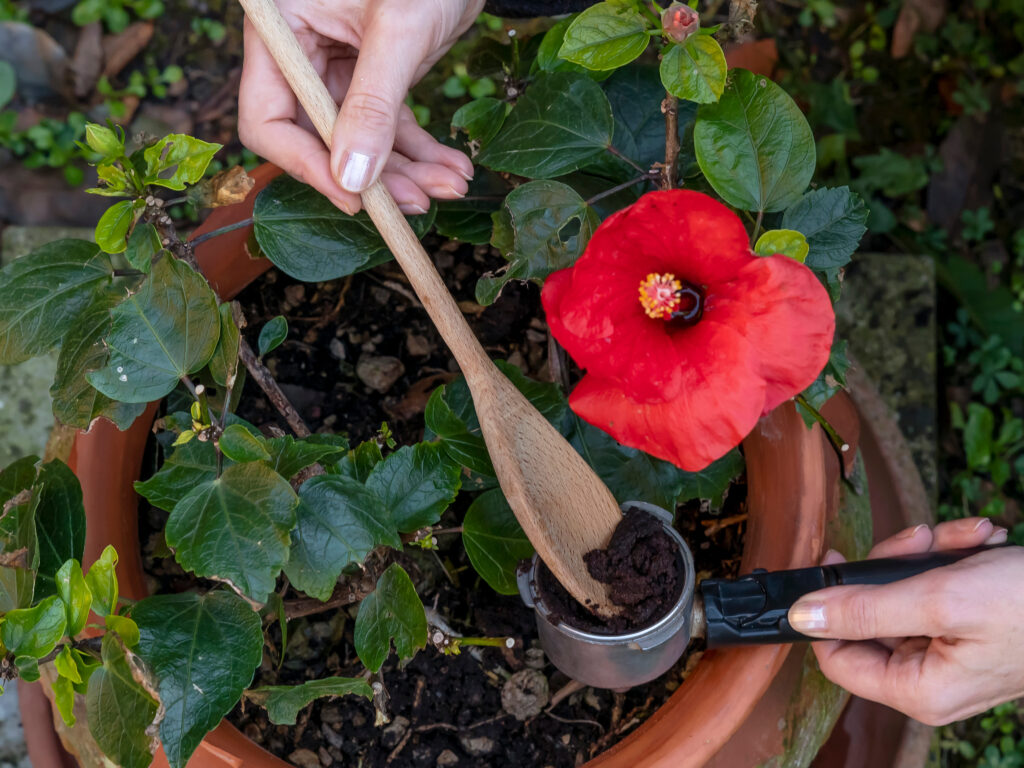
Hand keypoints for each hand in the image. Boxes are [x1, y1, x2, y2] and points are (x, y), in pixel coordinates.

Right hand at [239, 0, 484, 214]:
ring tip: (451, 186)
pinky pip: (389, 129)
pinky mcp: (376, 81)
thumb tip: (352, 178)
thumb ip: (373, 103)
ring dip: (404, 172)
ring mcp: (339, 71)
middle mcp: (304, 56)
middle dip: (370, 177)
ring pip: (360, 144)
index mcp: (284, 31)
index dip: (306, 164)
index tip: (353, 197)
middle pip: (318, 142)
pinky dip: (420, 153)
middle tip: (417, 202)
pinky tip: (451, 168)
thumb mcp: (398, 30)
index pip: (268, 118)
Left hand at [787, 518, 1021, 724]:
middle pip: (867, 615)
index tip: (836, 561)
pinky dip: (950, 558)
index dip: (828, 608)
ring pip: (900, 593)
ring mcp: (947, 652)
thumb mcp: (939, 598)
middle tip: (919, 541)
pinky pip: (933, 588)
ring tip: (964, 538)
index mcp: (917, 689)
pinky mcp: (965, 629)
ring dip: (926, 554)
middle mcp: (928, 678)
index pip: (834, 656)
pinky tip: (978, 542)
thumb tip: (803, 616)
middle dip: (892, 566)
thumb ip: (865, 609)